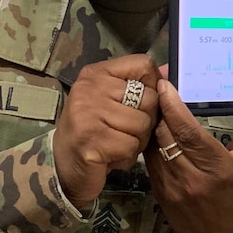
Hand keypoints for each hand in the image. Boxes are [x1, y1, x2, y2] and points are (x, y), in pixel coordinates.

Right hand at [52, 54, 160, 210]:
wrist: (63, 168)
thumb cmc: (93, 132)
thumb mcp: (110, 101)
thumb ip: (137, 86)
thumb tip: (169, 71)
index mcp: (96, 73)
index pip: (143, 65)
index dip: (153, 86)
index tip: (141, 104)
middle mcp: (90, 88)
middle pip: (149, 97)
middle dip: (146, 121)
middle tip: (123, 131)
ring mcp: (88, 113)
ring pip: (143, 124)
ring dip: (137, 142)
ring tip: (115, 144)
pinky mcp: (91, 140)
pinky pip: (132, 146)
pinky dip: (127, 157)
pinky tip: (110, 157)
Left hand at [147, 78, 232, 232]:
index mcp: (218, 168)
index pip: (188, 132)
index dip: (173, 106)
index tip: (166, 84)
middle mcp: (191, 177)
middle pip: (165, 135)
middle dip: (158, 107)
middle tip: (157, 85)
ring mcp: (171, 186)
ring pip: (152, 145)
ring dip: (151, 122)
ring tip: (153, 102)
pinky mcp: (157, 191)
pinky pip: (149, 159)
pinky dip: (150, 140)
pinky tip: (152, 127)